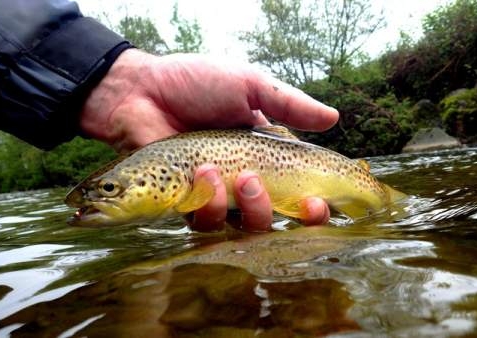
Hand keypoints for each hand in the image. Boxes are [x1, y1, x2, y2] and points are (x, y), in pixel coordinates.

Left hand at [80, 49, 336, 230]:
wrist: (142, 88)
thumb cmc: (196, 83)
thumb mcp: (249, 85)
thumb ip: (289, 104)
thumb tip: (334, 118)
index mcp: (265, 156)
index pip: (298, 193)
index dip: (312, 209)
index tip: (315, 203)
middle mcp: (244, 181)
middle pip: (271, 220)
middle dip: (269, 210)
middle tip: (253, 181)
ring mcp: (215, 195)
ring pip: (239, 227)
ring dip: (239, 207)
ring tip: (223, 172)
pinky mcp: (185, 203)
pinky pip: (203, 222)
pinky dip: (207, 205)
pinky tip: (200, 173)